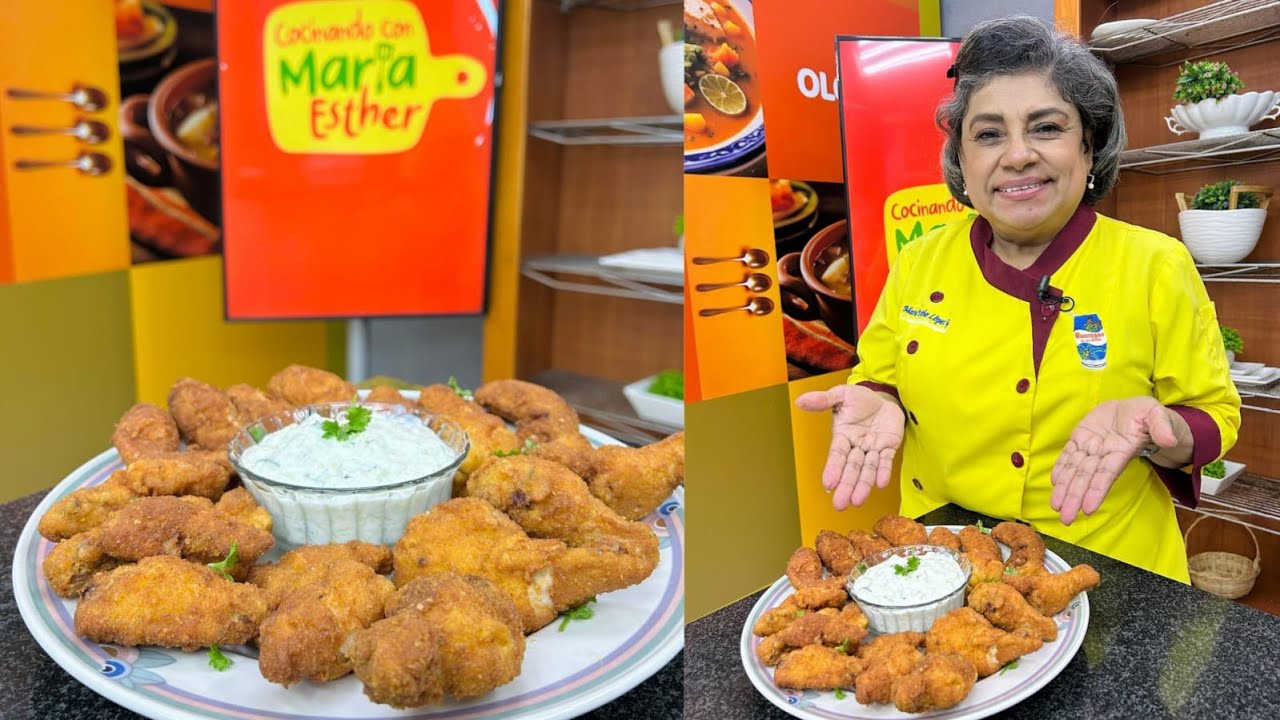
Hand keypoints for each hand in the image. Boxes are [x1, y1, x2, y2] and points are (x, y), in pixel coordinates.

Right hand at [795, 385, 904, 510]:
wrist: (883, 397)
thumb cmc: (860, 399)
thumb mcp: (841, 395)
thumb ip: (823, 400)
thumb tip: (799, 401)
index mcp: (842, 436)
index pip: (837, 455)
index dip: (833, 469)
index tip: (827, 484)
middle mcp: (856, 446)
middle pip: (851, 469)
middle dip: (846, 486)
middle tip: (839, 505)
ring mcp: (873, 448)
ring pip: (867, 470)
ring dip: (863, 485)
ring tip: (858, 502)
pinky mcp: (889, 447)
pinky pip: (886, 460)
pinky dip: (883, 471)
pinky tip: (881, 483)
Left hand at [1050, 397, 1182, 524]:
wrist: (1132, 409)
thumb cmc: (1148, 416)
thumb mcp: (1158, 415)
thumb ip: (1162, 427)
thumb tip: (1169, 440)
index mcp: (1122, 450)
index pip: (1107, 474)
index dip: (1097, 490)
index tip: (1088, 509)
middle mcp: (1104, 453)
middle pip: (1087, 477)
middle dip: (1075, 497)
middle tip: (1066, 519)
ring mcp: (1091, 446)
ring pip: (1075, 469)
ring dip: (1064, 487)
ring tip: (1055, 506)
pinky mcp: (1081, 437)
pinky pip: (1068, 453)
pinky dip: (1061, 467)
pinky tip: (1054, 482)